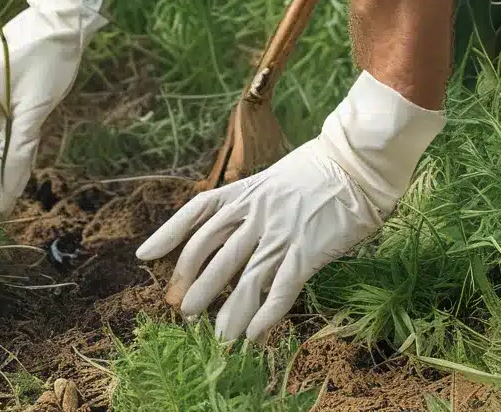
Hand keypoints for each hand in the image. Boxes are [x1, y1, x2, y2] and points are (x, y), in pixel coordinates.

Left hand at [136, 71, 445, 342]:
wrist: (356, 165)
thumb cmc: (318, 172)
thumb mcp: (273, 179)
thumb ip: (251, 203)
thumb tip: (232, 229)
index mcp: (245, 190)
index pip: (196, 211)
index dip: (167, 233)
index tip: (144, 254)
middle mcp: (255, 211)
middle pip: (213, 251)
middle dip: (195, 282)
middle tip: (183, 309)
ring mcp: (279, 232)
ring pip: (243, 277)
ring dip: (227, 310)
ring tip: (216, 334)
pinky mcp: (307, 251)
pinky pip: (280, 289)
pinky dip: (265, 315)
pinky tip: (254, 335)